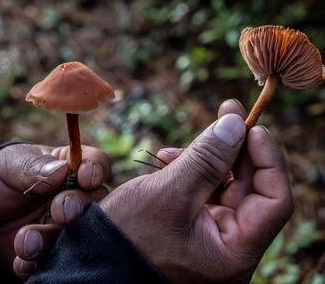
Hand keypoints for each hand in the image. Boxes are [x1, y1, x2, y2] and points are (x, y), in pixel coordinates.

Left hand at [0, 144, 110, 277]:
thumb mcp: (9, 163)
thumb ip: (34, 166)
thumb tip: (61, 170)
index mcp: (70, 168)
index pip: (95, 164)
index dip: (95, 170)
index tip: (86, 177)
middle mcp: (76, 197)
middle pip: (95, 200)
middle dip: (78, 206)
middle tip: (60, 212)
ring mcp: (67, 227)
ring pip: (79, 234)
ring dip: (54, 238)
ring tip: (25, 240)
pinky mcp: (54, 252)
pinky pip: (58, 260)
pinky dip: (40, 262)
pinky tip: (22, 260)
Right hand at [100, 99, 293, 282]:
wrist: (97, 259)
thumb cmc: (128, 236)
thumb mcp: (169, 191)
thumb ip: (207, 157)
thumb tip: (236, 123)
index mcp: (233, 252)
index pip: (274, 201)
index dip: (267, 159)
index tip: (250, 126)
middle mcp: (229, 246)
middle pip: (250, 188)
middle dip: (233, 148)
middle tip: (225, 112)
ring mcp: (212, 236)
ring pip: (226, 185)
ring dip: (206, 158)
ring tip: (172, 150)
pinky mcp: (195, 226)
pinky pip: (205, 191)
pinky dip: (191, 171)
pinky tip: (167, 160)